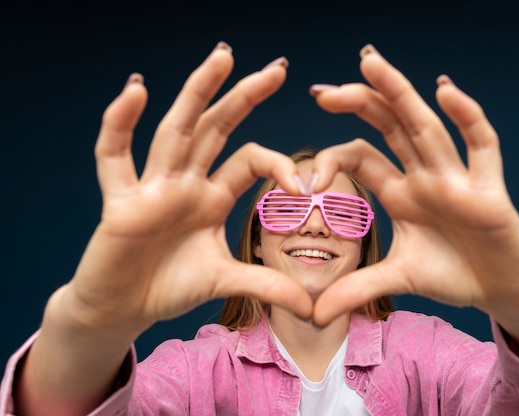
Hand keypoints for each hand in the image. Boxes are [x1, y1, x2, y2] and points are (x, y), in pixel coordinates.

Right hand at [60, 43, 312, 334]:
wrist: (121, 311)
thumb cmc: (168, 287)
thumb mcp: (225, 281)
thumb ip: (266, 285)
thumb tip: (311, 308)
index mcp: (211, 195)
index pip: (249, 159)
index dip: (278, 164)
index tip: (305, 186)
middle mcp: (185, 182)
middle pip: (216, 128)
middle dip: (245, 96)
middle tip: (278, 68)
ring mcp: (152, 188)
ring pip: (176, 131)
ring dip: (197, 93)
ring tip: (222, 57)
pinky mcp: (120, 202)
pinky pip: (115, 158)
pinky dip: (121, 125)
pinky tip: (136, 91)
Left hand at [309, 45, 518, 325]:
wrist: (503, 290)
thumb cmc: (455, 274)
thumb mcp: (398, 279)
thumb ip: (357, 290)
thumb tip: (314, 315)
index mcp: (401, 191)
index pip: (362, 156)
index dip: (331, 158)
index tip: (304, 179)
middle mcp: (425, 176)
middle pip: (389, 127)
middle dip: (358, 103)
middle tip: (321, 90)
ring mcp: (457, 178)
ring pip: (426, 126)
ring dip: (399, 93)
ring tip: (369, 62)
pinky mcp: (490, 189)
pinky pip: (482, 146)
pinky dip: (467, 118)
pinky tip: (445, 91)